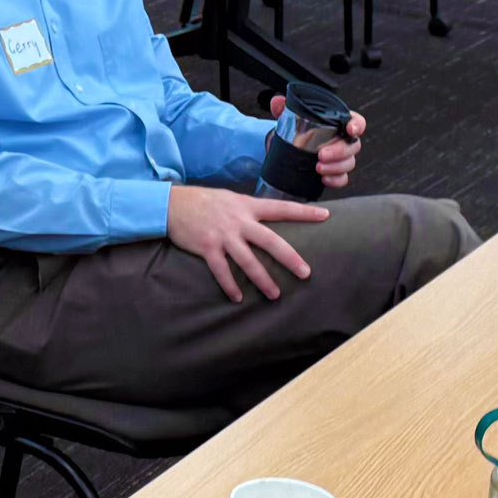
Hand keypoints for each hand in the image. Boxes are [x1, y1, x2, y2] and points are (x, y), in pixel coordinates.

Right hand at [167, 185, 329, 303]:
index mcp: (247, 206)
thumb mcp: (231, 199)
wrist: (172, 204)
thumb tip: (267, 219)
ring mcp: (223, 235)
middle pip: (270, 241)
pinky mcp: (207, 247)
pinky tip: (238, 298)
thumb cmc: (203, 201)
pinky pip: (221, 270)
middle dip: (289, 258)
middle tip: (305, 273)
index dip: (303, 212)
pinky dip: (230, 285)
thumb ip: (249, 210)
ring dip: (262, 280)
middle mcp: (238, 221)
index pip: (281, 208)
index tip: (325, 216)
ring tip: (275, 294)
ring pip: (248, 261)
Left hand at [267, 96, 365, 190]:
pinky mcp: (336, 172)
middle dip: (339, 151)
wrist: (292, 148)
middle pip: (353, 146)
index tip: (350, 129)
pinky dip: (334, 180)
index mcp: (339, 123)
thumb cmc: (300, 129)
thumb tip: (277, 101)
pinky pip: (342, 178)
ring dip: (335, 167)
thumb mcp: (292, 117)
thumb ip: (285, 108)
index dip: (357, 125)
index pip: (356, 122)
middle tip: (321, 154)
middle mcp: (344, 140)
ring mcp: (342, 158)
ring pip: (348, 163)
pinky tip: (323, 179)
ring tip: (317, 168)